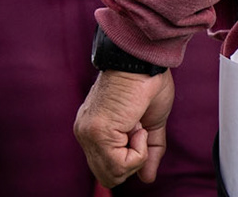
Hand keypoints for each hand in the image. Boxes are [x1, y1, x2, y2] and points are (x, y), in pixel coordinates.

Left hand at [75, 69, 173, 187]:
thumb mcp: (151, 124)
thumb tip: (146, 178)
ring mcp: (89, 133)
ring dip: (136, 156)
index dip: (129, 159)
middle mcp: (86, 132)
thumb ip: (148, 152)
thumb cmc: (147, 81)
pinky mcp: (98, 132)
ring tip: (138, 125)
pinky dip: (138, 152)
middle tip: (139, 130)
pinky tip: (138, 126)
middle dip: (131, 162)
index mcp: (94, 128)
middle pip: (107, 176)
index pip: (105, 166)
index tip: (140, 131)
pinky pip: (120, 164)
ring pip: (112, 175)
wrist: (143, 58)